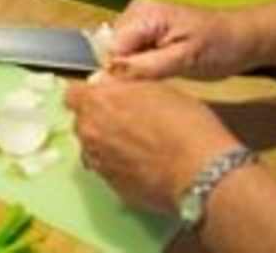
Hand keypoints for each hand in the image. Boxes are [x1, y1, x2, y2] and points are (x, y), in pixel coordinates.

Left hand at [65, 78, 241, 213]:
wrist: (202, 173)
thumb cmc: (184, 123)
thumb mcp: (156, 88)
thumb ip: (125, 87)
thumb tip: (111, 86)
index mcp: (96, 103)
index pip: (72, 95)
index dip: (89, 95)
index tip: (107, 98)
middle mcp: (89, 134)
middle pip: (82, 123)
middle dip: (98, 121)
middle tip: (127, 123)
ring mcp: (99, 164)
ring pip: (94, 150)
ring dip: (107, 146)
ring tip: (138, 148)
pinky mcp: (113, 189)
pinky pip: (109, 172)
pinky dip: (120, 168)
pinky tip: (145, 168)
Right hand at [103, 0, 256, 80]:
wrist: (244, 38)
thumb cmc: (219, 48)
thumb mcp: (183, 61)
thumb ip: (143, 68)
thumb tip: (102, 78)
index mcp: (143, 13)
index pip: (110, 48)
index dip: (118, 73)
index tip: (138, 93)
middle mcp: (135, 10)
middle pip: (111, 48)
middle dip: (125, 71)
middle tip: (151, 89)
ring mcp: (140, 18)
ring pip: (119, 52)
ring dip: (133, 70)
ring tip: (157, 82)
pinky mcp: (147, 29)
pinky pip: (131, 51)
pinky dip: (140, 66)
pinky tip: (157, 75)